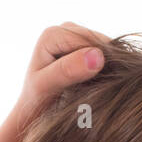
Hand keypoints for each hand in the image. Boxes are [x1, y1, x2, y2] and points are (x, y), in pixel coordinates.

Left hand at [11, 21, 111, 135]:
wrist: (33, 112)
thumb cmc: (35, 103)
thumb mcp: (45, 88)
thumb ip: (67, 71)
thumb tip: (97, 56)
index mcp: (53, 34)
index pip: (92, 43)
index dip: (101, 64)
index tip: (97, 88)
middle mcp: (66, 29)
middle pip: (101, 44)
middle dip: (104, 66)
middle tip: (96, 91)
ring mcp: (77, 36)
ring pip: (107, 50)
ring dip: (108, 69)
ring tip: (97, 89)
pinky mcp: (87, 46)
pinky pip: (107, 56)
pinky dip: (107, 70)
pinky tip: (98, 85)